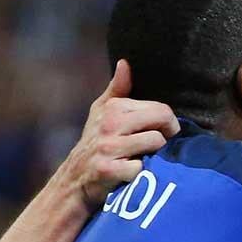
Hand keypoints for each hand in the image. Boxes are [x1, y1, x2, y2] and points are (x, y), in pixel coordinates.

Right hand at [59, 61, 180, 210]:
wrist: (74, 179)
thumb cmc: (95, 142)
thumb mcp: (101, 112)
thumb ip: (117, 88)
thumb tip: (124, 62)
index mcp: (113, 108)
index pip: (161, 108)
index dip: (168, 122)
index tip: (162, 132)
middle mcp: (110, 124)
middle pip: (162, 120)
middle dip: (167, 135)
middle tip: (160, 144)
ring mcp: (108, 147)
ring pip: (156, 143)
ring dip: (155, 155)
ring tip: (144, 157)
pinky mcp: (109, 170)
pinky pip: (141, 168)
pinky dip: (141, 173)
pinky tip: (132, 173)